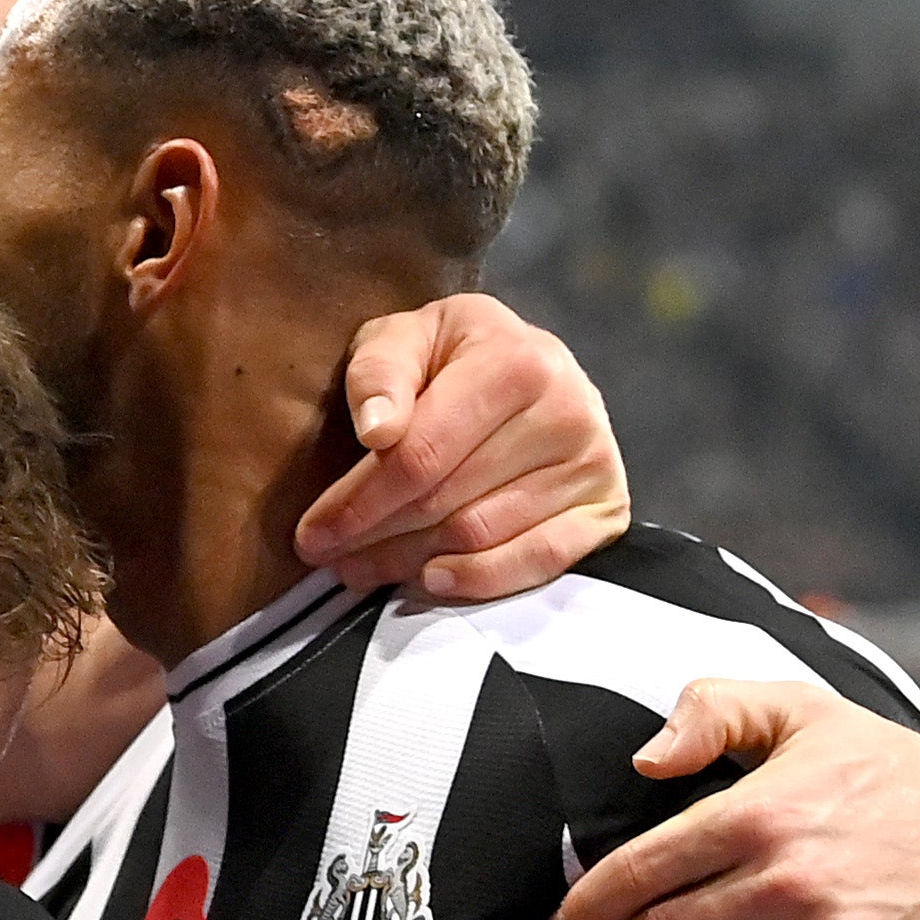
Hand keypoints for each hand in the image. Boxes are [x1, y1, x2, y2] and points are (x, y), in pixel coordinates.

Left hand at [301, 293, 630, 600]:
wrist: (529, 366)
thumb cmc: (449, 357)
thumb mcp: (404, 338)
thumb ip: (379, 372)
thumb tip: (378, 429)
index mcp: (515, 360)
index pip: (420, 454)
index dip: (358, 502)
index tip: (311, 533)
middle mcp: (567, 408)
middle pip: (446, 502)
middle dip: (375, 538)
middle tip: (329, 560)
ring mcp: (593, 461)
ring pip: (481, 536)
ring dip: (410, 564)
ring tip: (362, 569)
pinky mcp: (607, 505)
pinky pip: (539, 561)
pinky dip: (481, 580)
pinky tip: (432, 580)